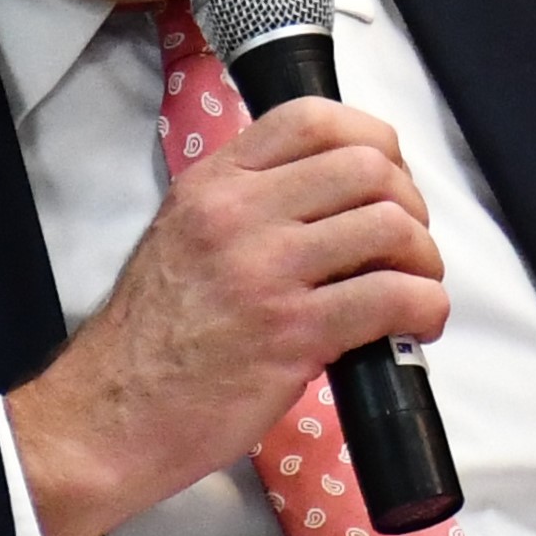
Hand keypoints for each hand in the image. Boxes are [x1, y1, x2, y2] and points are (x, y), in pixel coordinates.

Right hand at [7, 98, 444, 535]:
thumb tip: (331, 198)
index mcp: (212, 182)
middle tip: (405, 247)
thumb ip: (246, 205)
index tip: (387, 180)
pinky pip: (393, 296)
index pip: (311, 118)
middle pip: (368, 168)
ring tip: (414, 288)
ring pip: (390, 227)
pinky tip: (418, 325)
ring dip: (424, 260)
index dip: (373, 141)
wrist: (110, 417)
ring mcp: (266, 269)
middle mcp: (238, 212)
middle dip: (410, 205)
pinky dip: (426, 308)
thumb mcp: (183, 237)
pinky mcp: (292, 331)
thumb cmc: (152, 339)